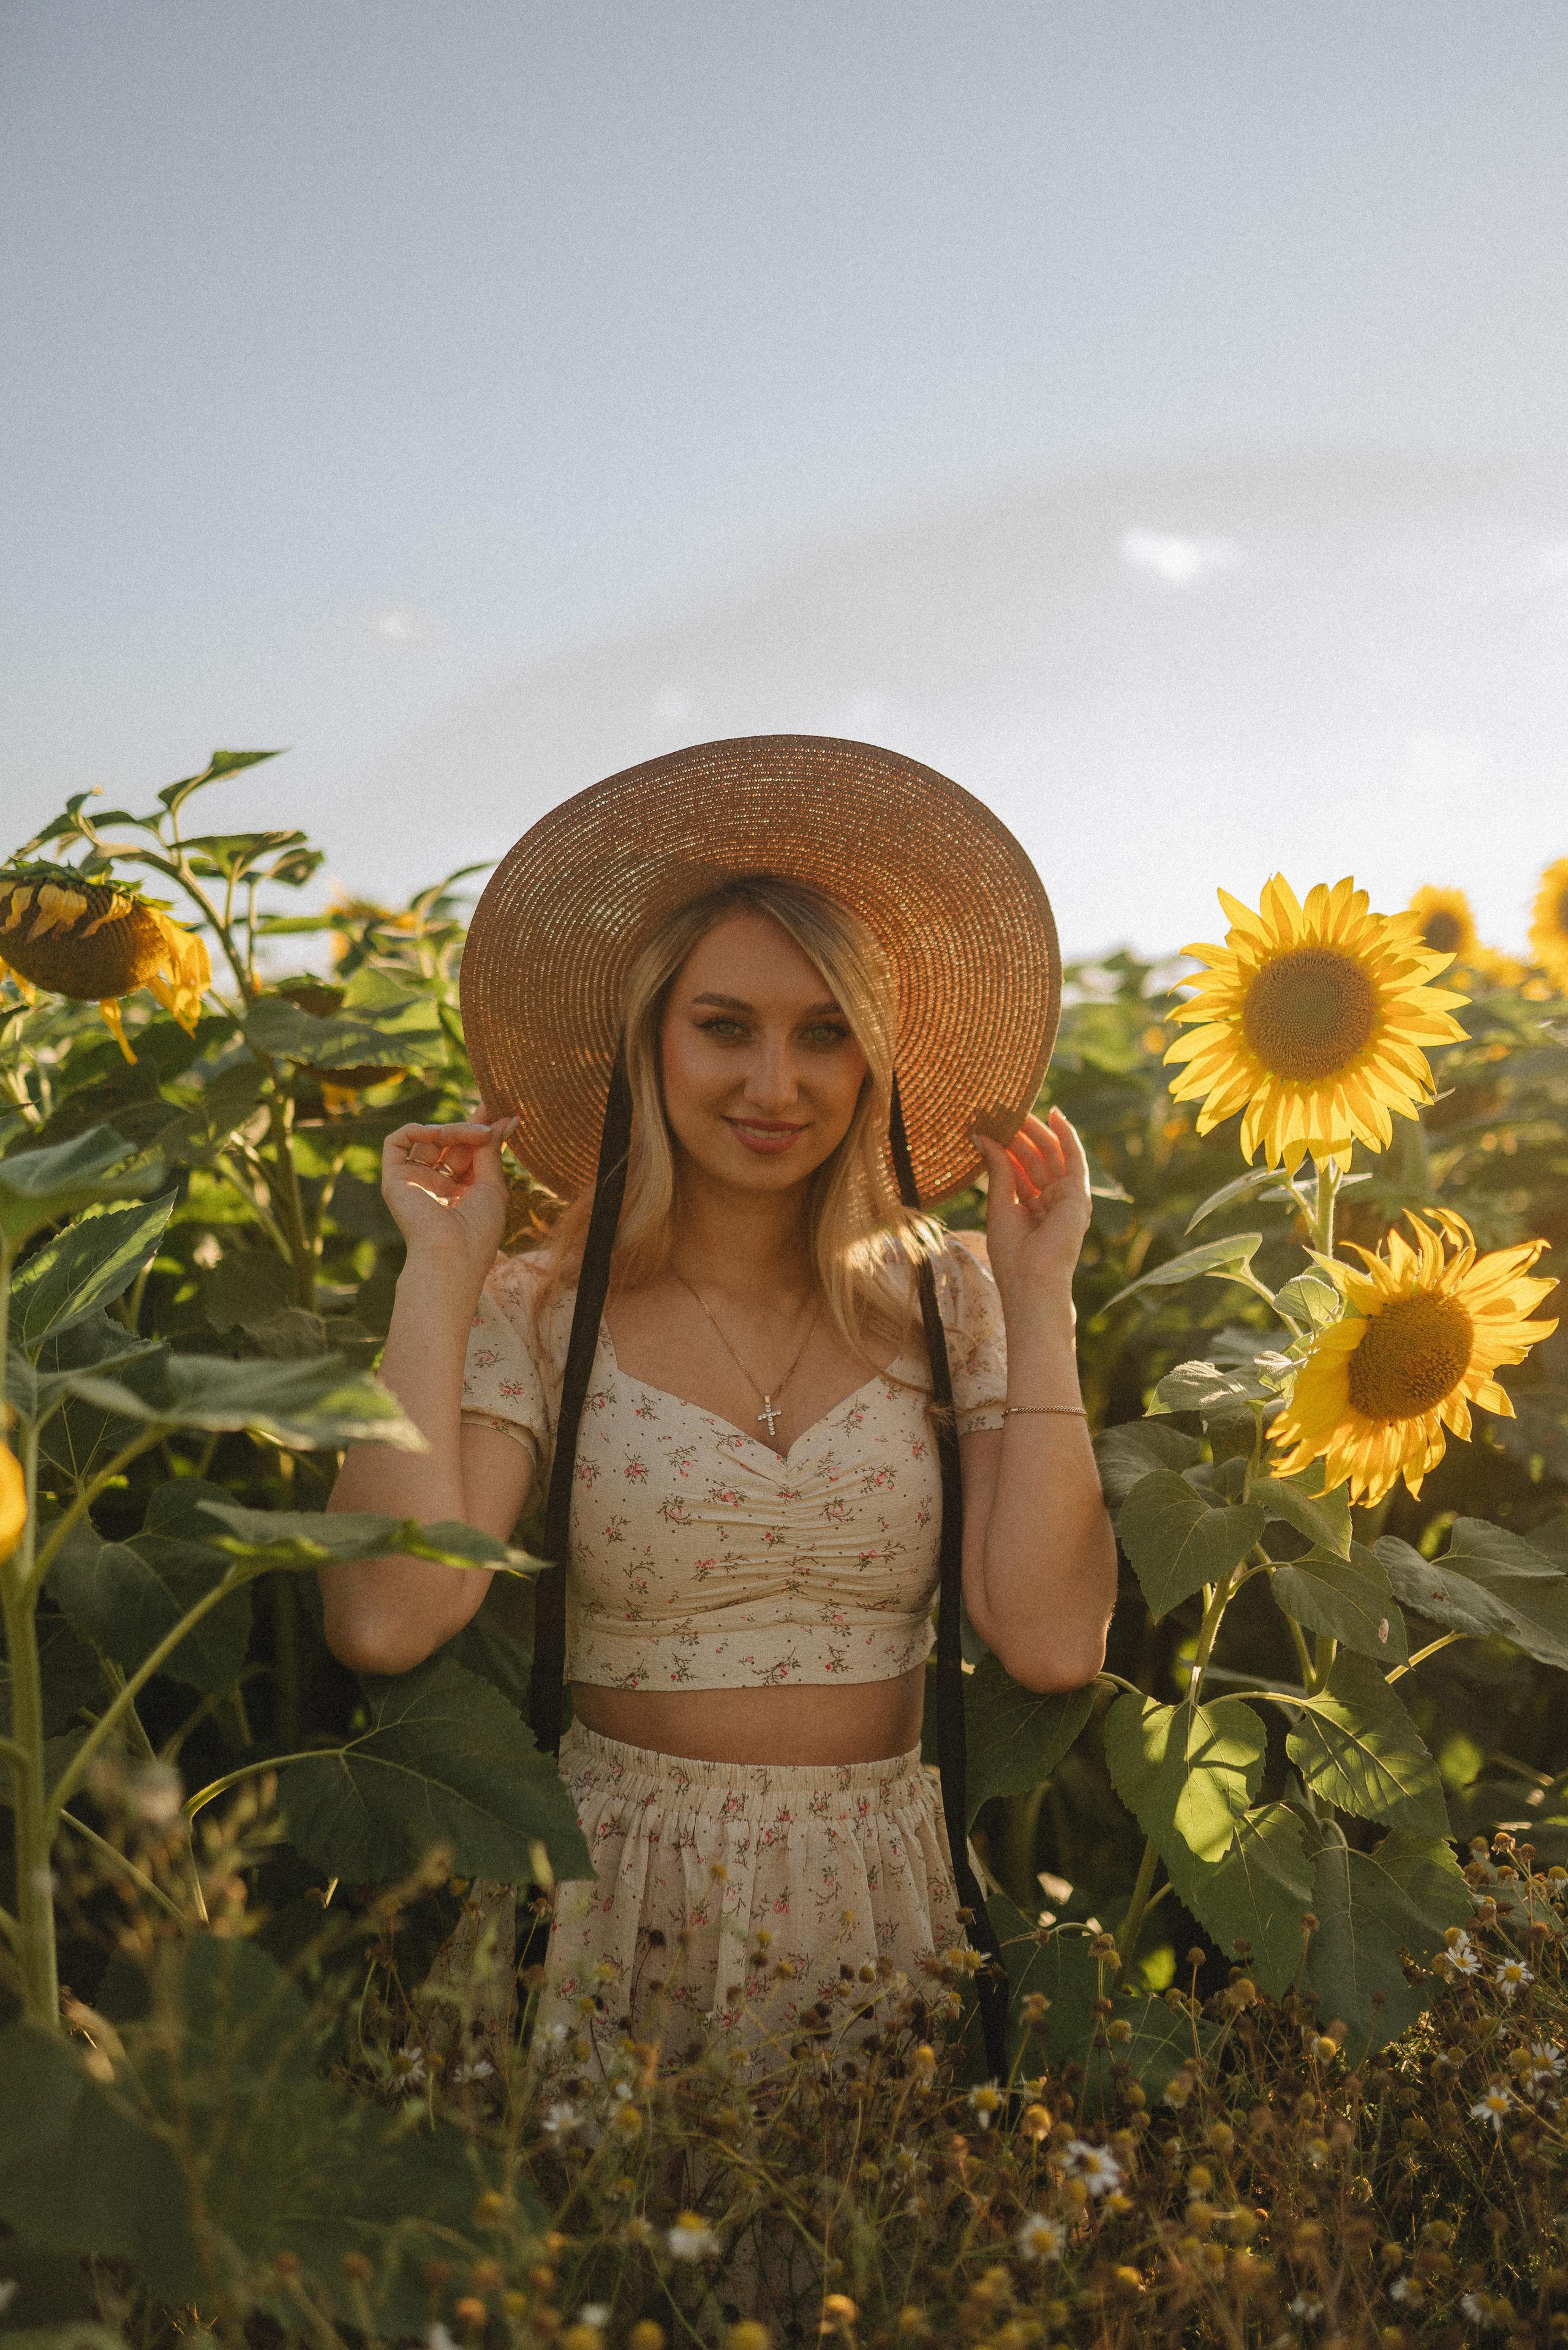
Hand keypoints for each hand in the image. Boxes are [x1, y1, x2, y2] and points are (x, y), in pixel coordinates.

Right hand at [381, 1115, 515, 1284]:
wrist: (450, 1254)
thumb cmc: (478, 1228)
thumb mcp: (492, 1184)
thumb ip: (492, 1150)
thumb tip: (507, 1119)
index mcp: (462, 1192)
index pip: (470, 1152)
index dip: (482, 1130)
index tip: (499, 1109)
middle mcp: (437, 1186)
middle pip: (451, 1143)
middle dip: (470, 1126)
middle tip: (489, 1116)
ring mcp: (415, 1182)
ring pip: (429, 1139)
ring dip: (452, 1130)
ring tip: (474, 1134)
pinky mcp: (394, 1179)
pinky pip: (397, 1143)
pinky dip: (416, 1130)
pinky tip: (437, 1133)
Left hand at [973, 1108, 1091, 1321]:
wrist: (1032, 1280)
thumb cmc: (1012, 1253)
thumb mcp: (999, 1205)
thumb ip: (997, 1170)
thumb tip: (981, 1137)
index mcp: (1032, 1209)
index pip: (1021, 1171)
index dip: (1008, 1147)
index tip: (992, 1125)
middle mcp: (1052, 1201)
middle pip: (1036, 1160)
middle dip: (1021, 1135)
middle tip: (1004, 1111)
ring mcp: (1067, 1198)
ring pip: (1052, 1156)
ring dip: (1038, 1131)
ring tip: (1020, 1109)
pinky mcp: (1079, 1195)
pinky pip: (1074, 1158)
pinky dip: (1066, 1136)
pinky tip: (1056, 1115)